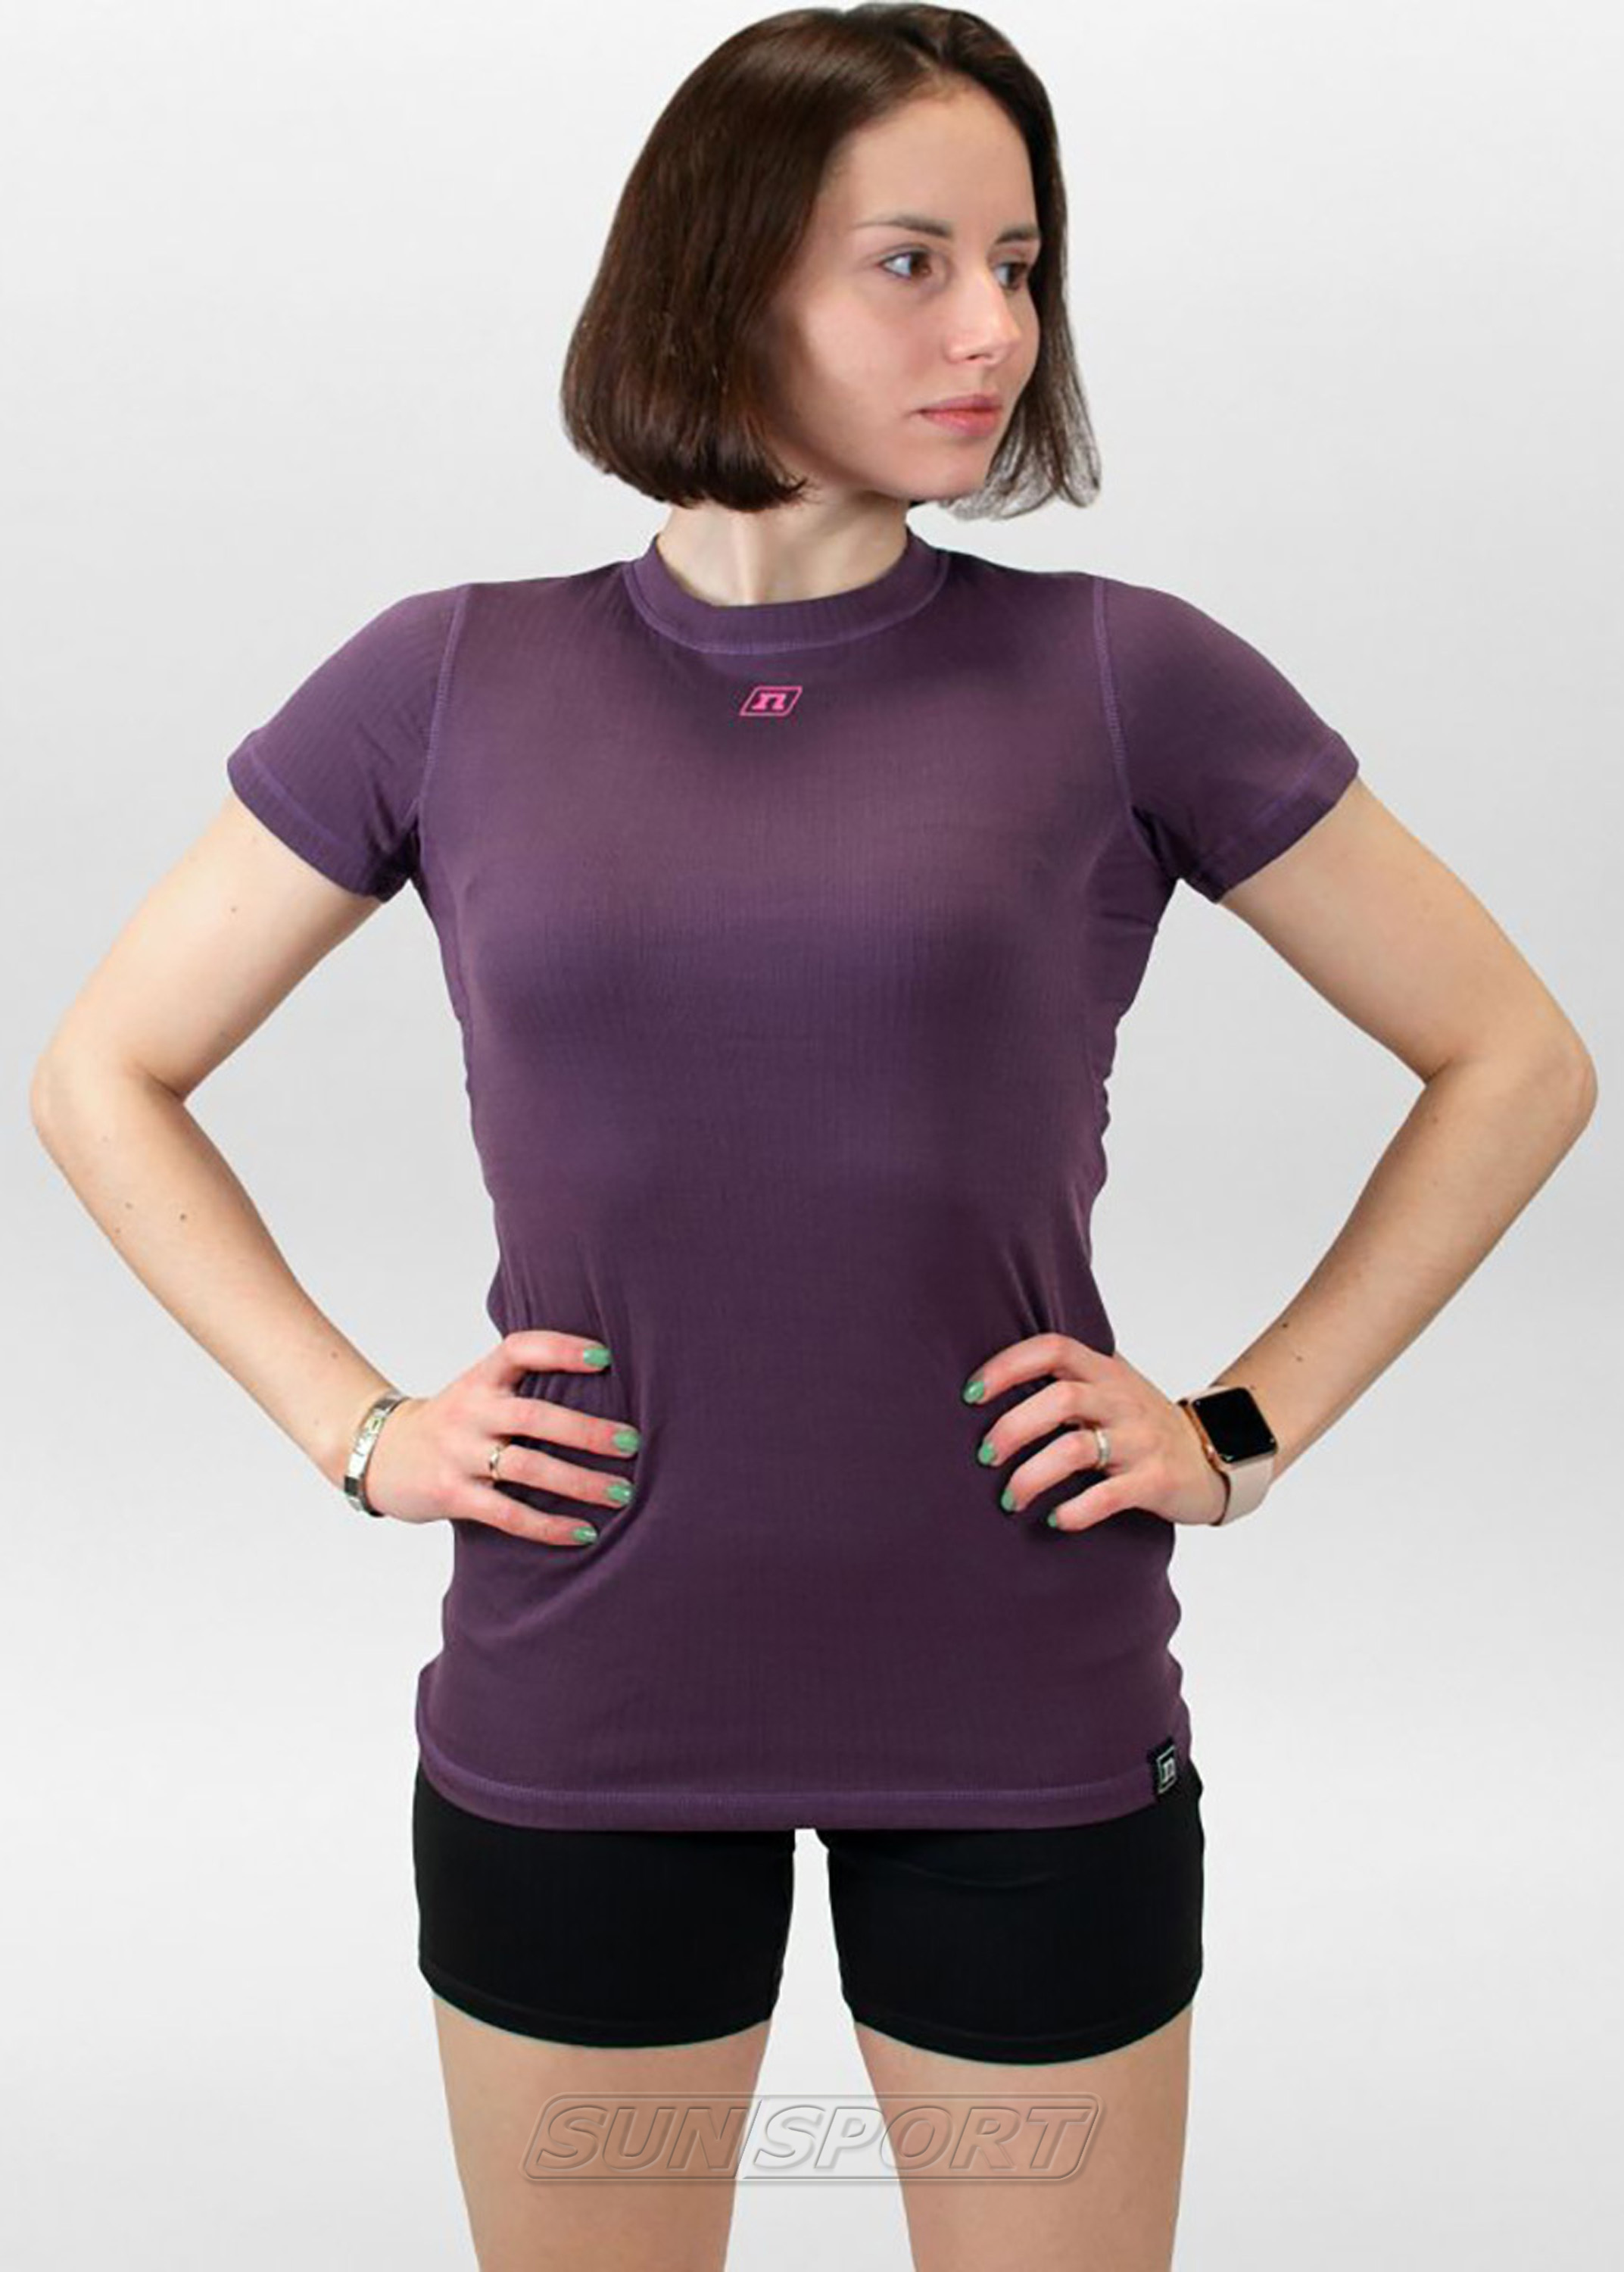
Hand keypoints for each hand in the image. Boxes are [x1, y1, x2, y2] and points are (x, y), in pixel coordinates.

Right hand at [361, 1329, 638, 1544]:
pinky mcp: (451, 1494)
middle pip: (533, 1416)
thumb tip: (608, 1378)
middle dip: (586, 1431)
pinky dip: (548, 1526)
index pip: (520, 1349)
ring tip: (623, 1493)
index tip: (605, 1358)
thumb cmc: (455, 1422)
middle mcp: (470, 1411)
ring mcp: (458, 1454)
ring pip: (526, 1468)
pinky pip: (507, 1513)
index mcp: (481, 1378)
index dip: (561, 1349)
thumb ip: (527, 1384)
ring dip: (579, 1482)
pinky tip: (584, 1531)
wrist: (382, 1455)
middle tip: (632, 1443)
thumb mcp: (480, 1390)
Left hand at [961, 1333, 1227, 1531]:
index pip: (1053, 1349)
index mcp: (1104, 1371)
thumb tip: (990, 1380)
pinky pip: (1108, 1495)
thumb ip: (1066, 1378)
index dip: (1007, 1366)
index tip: (971, 1394)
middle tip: (984, 1456)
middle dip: (1012, 1429)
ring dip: (1032, 1476)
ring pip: (1076, 1449)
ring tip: (1008, 1499)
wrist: (1213, 1454)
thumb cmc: (1143, 1423)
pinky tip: (1054, 1520)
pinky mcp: (1154, 1480)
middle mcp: (1121, 1399)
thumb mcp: (1110, 1387)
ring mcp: (1140, 1440)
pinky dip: (1074, 1510)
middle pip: (1060, 1400)